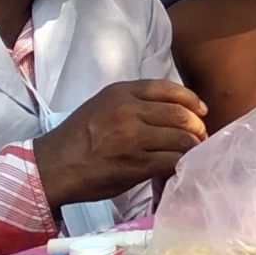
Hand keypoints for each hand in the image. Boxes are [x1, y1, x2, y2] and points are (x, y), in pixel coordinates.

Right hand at [35, 80, 206, 205]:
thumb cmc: (77, 138)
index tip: (201, 111)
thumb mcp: (102, 105)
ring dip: (192, 147)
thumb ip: (133, 103)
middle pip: (180, 114)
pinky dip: (182, 163)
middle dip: (196, 127)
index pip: (168, 88)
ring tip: (192, 152)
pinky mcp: (137, 163)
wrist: (54, 167)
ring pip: (181, 138)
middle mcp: (129, 110)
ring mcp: (134, 137)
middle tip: (199, 137)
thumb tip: (171, 111)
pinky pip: (172, 160)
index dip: (190, 100)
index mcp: (121, 92)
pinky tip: (181, 166)